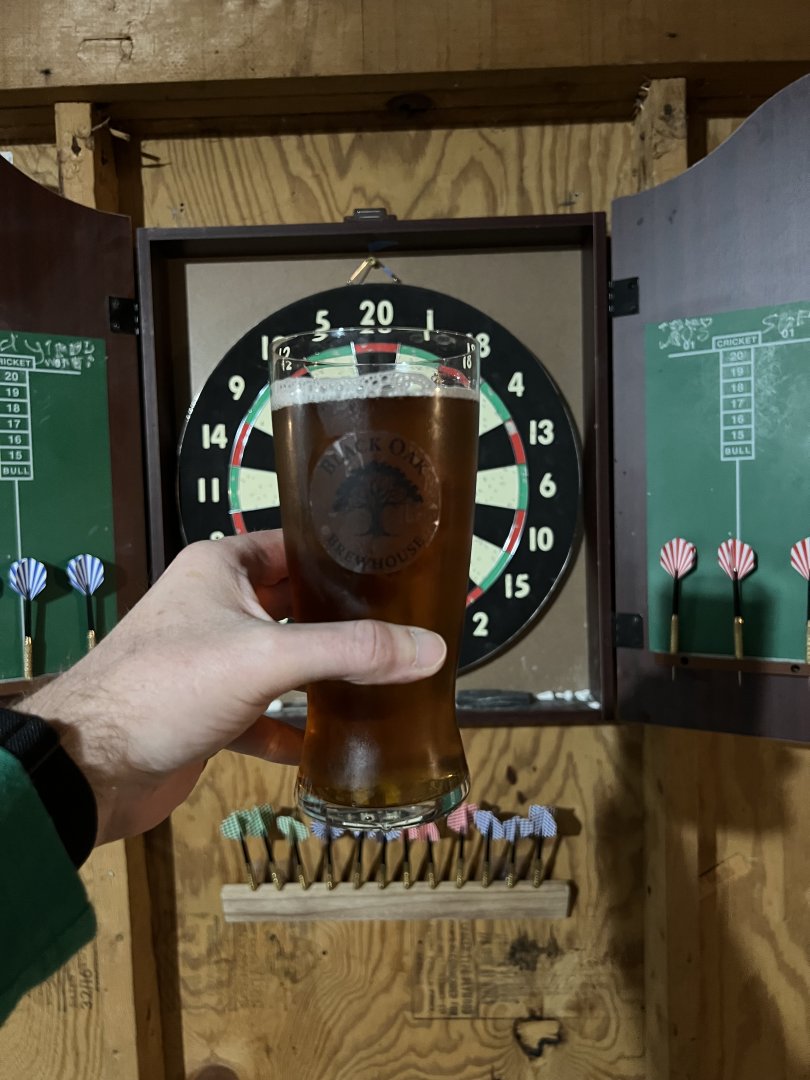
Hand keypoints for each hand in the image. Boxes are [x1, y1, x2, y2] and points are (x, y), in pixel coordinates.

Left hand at [19, 531, 446, 844]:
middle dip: (342, 624)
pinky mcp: (206, 712)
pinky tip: (325, 744)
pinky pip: (260, 713)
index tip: (398, 574)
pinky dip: (289, 728)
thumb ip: (350, 651)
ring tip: (382, 683)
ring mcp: (209, 662)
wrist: (89, 769)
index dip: (342, 559)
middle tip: (404, 633)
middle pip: (294, 607)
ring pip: (280, 662)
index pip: (294, 548)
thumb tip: (433, 649)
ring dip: (320, 677)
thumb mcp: (267, 656)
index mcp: (221, 568)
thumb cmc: (170, 685)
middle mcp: (214, 606)